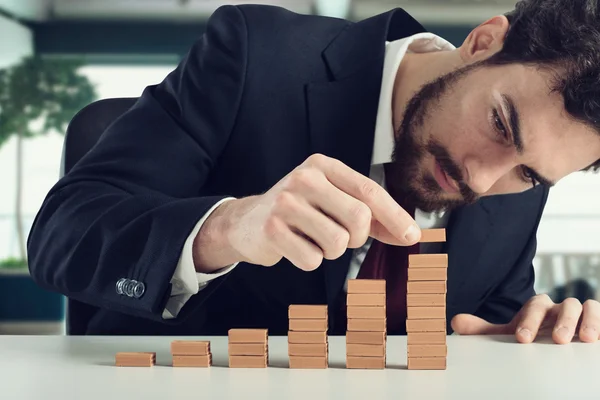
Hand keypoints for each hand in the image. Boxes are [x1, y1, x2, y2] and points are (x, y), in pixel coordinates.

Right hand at [194, 153, 420, 271]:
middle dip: (356, 238)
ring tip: (312, 239)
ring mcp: (286, 202)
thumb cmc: (300, 212)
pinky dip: (310, 261)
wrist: (247, 222)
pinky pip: (312, 260)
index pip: (369, 190)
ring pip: (337, 243)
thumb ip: (371, 216)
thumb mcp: (333, 203)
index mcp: (323, 166)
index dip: (394, 215)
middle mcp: (305, 178)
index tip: (412, 236)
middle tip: (339, 236)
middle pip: (359, 218)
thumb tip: (409, 234)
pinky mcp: (272, 229)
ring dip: (331, 251)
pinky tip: (295, 246)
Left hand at [451, 294, 599, 343]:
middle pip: (558, 305)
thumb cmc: (534, 337)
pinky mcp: (594, 321)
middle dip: (557, 321)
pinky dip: (597, 321)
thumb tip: (455, 321)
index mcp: (537, 308)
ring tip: (581, 339)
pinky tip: (594, 337)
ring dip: (581, 322)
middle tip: (555, 340)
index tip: (522, 339)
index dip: (527, 320)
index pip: (532, 306)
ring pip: (580, 307)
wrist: (559, 343)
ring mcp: (578, 314)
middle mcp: (558, 308)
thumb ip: (486, 331)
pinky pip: (598, 312)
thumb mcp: (511, 335)